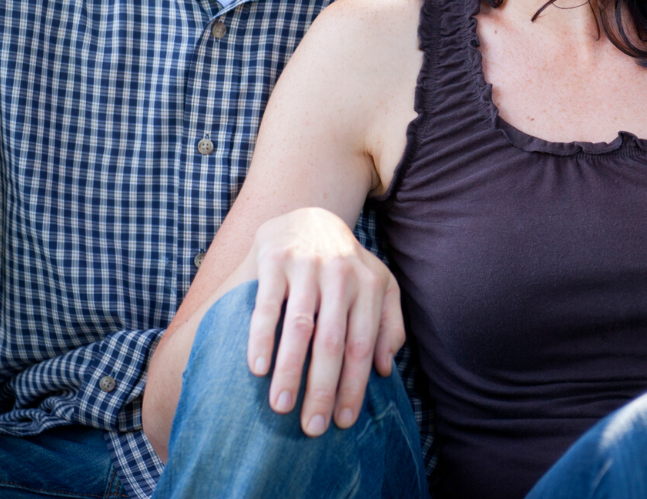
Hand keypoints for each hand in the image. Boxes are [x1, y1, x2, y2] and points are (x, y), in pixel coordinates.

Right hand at [242, 207, 404, 435]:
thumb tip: (385, 369)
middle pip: (332, 342)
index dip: (354, 386)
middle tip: (311, 428)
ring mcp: (307, 266)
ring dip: (290, 370)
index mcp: (369, 284)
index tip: (343, 422)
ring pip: (300, 326)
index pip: (362, 345)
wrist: (309, 218)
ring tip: (281, 407)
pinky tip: (257, 368)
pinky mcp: (275, 259)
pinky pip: (268, 305)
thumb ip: (389, 324)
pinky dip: (262, 337)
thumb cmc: (345, 268)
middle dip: (322, 389)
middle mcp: (341, 273)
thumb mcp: (378, 286)